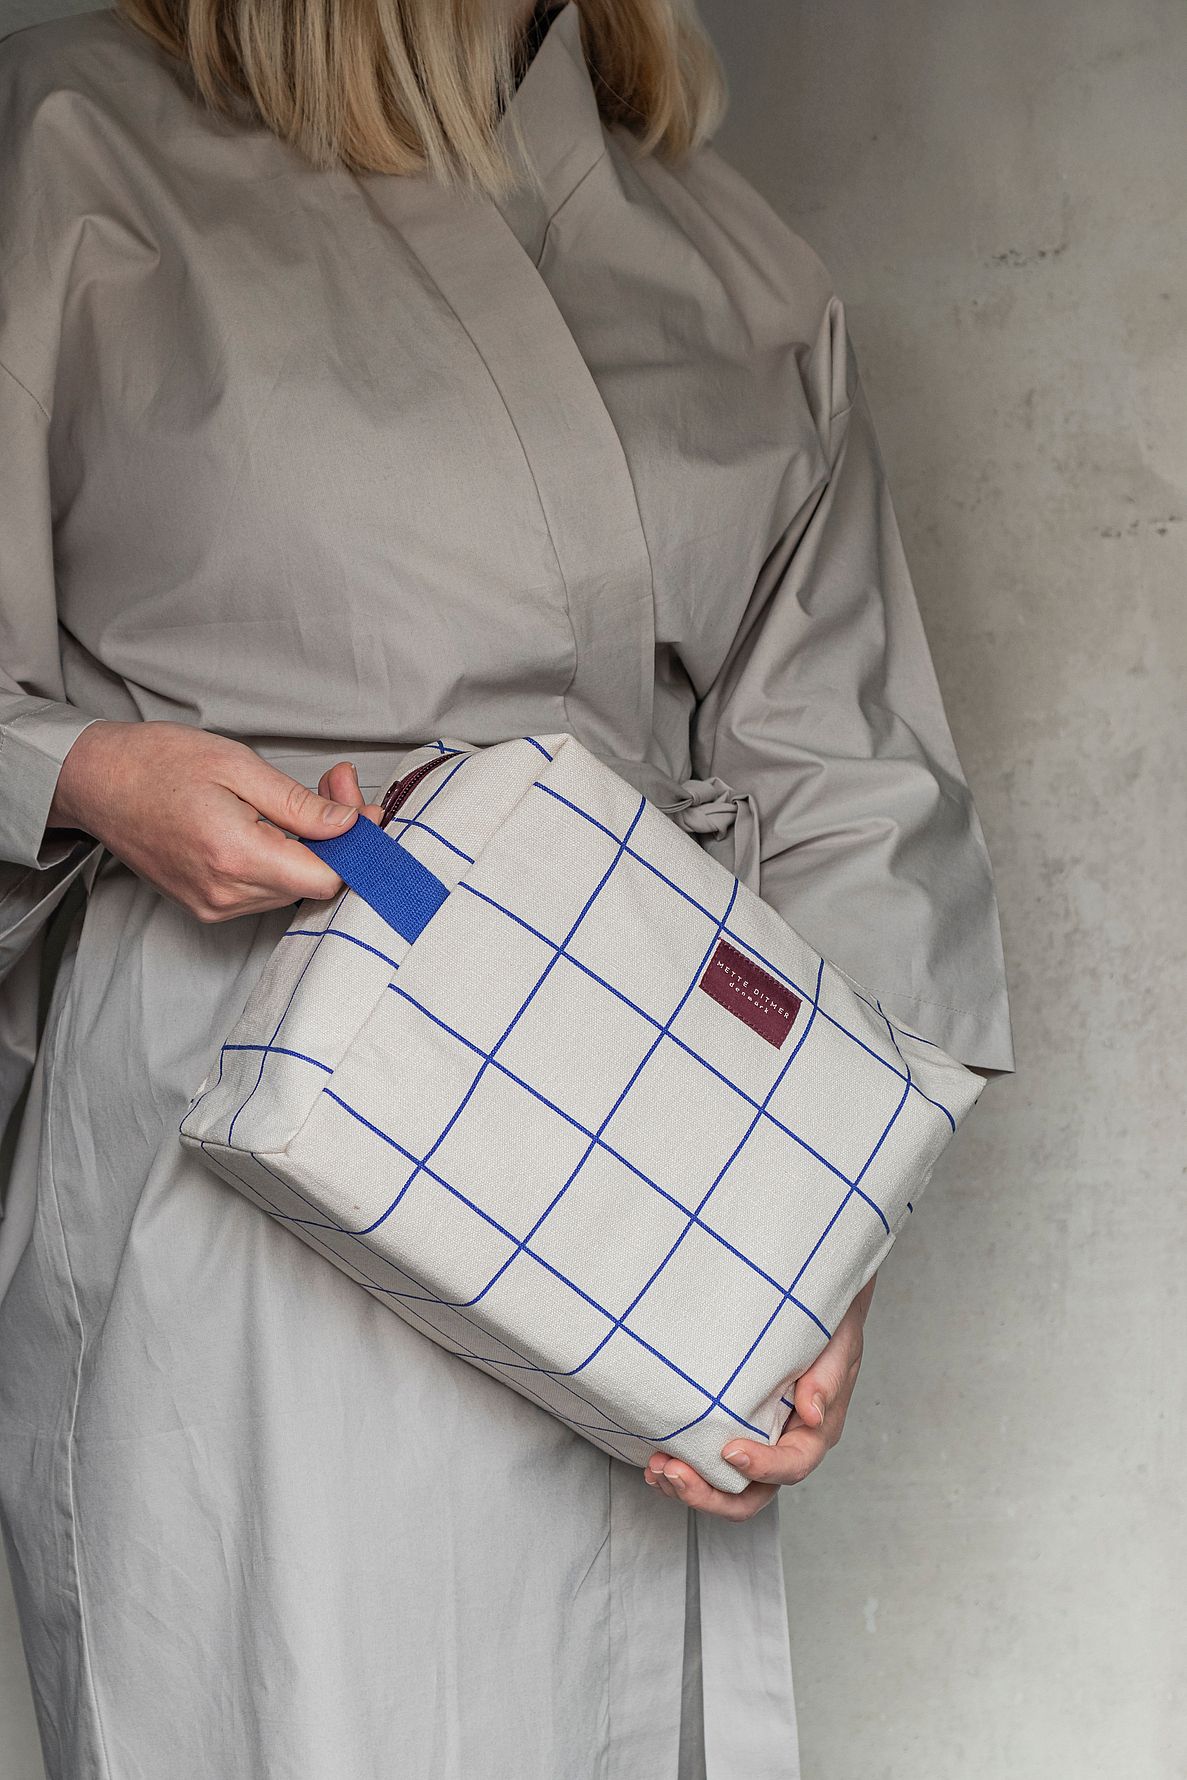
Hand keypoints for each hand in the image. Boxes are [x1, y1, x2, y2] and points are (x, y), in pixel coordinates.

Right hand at [48, 719, 385, 922]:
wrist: (97, 782)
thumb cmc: (157, 764)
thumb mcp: (239, 766)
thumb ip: (300, 804)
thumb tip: (351, 826)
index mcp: (234, 856)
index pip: (327, 879)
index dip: (355, 847)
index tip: (363, 811)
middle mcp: (224, 893)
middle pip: (313, 883)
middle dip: (336, 837)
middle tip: (334, 785)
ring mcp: (213, 905)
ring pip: (292, 888)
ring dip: (310, 847)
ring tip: (300, 798)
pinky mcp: (207, 905)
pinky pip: (264, 890)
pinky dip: (282, 859)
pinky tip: (276, 824)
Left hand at [643, 1272, 876, 1518]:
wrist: (811, 1312)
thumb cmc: (828, 1332)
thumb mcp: (836, 1349)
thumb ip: (825, 1381)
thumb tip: (812, 1414)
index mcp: (812, 1435)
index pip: (791, 1465)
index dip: (761, 1467)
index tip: (730, 1451)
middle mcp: (783, 1449)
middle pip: (751, 1496)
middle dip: (710, 1495)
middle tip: (675, 1472)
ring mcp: (756, 1447)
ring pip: (725, 1490)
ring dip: (689, 1488)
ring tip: (657, 1469)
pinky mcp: (733, 1435)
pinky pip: (709, 1469)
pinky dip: (683, 1472)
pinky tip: (655, 1464)